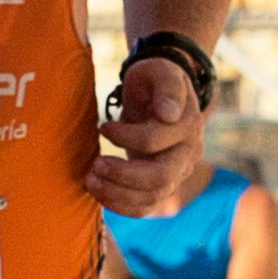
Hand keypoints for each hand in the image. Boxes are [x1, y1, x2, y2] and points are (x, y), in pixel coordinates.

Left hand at [89, 52, 211, 216]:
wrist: (160, 96)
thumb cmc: (155, 81)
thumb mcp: (159, 72)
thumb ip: (167, 87)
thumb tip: (169, 113)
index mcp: (187, 125)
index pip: (155, 141)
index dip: (124, 136)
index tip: (103, 127)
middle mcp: (188, 153)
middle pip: (159, 177)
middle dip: (121, 175)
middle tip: (93, 165)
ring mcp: (178, 172)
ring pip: (152, 197)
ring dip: (116, 193)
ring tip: (90, 179)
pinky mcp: (163, 184)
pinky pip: (146, 206)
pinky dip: (122, 206)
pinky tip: (99, 194)